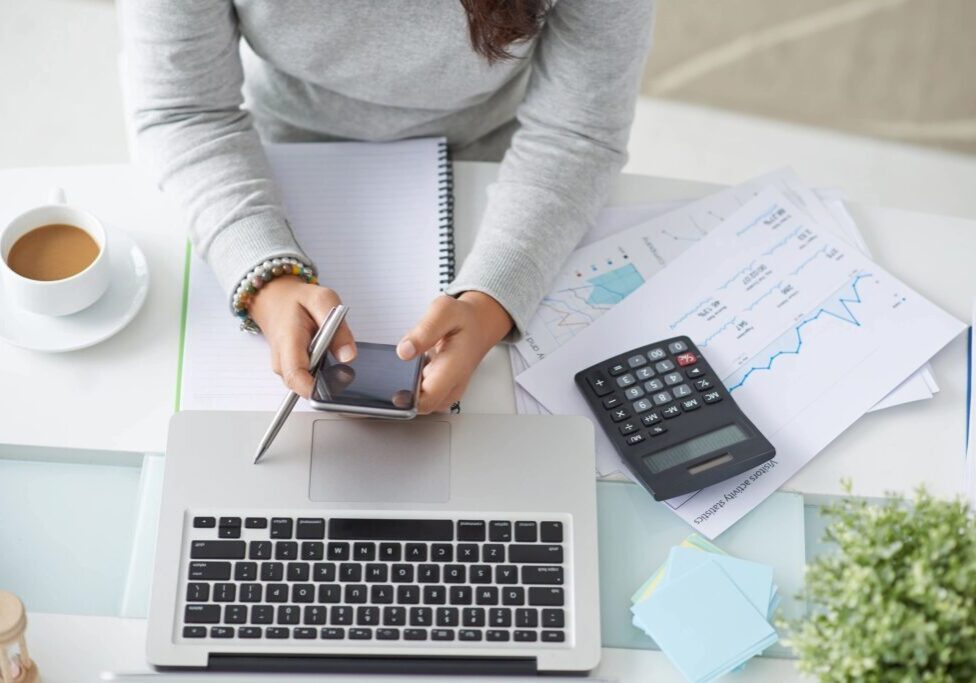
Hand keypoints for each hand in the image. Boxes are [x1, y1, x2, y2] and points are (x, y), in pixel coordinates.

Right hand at [248, 275, 355, 397]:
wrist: (274, 300)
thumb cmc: (298, 301)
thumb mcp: (324, 301)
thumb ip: (338, 329)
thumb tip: (349, 357)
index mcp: (288, 340)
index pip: (296, 376)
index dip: (315, 388)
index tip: (336, 385)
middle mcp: (281, 359)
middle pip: (302, 386)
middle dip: (326, 383)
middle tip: (343, 368)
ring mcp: (283, 367)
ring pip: (306, 384)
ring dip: (324, 376)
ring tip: (331, 353)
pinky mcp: (289, 370)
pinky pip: (306, 380)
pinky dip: (320, 372)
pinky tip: (325, 357)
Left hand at [396, 291, 513, 413]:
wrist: (478, 327)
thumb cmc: (463, 320)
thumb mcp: (444, 311)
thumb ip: (424, 330)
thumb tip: (404, 352)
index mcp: (454, 368)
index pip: (426, 400)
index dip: (404, 398)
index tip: (390, 385)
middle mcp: (452, 386)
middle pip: (418, 405)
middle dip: (401, 391)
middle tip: (396, 368)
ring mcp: (447, 393)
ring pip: (418, 404)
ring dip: (406, 388)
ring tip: (407, 365)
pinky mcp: (441, 393)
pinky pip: (420, 398)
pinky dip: (411, 386)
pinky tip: (411, 369)